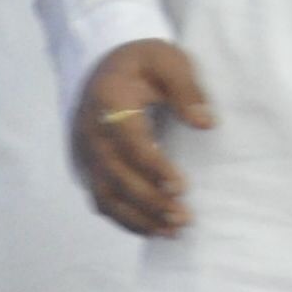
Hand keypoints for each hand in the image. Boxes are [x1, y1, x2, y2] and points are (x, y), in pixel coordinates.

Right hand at [72, 39, 212, 235]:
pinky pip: (102, 200)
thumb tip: (206, 124)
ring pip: (105, 196)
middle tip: (185, 218)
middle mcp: (90, 133)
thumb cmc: (141, 63)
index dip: (154, 168)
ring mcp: (85, 153)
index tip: (182, 187)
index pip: (130, 143)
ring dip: (138, 218)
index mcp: (108, 103)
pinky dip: (125, 219)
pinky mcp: (87, 168)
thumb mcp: (167, 60)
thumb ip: (187, 89)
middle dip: (150, 202)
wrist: (101, 65)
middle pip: (117, 177)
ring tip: (172, 232)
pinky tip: (153, 228)